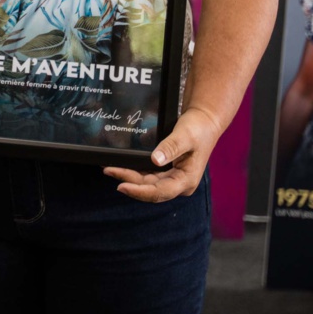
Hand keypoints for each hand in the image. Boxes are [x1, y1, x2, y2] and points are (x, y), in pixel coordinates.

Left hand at [102, 106, 221, 202]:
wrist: (204, 121)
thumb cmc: (198, 129)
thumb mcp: (185, 136)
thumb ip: (171, 147)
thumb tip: (155, 160)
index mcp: (187, 180)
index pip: (160, 192)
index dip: (140, 191)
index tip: (121, 186)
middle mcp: (179, 183)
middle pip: (150, 188)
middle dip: (129, 182)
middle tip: (108, 171)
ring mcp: (172, 177)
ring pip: (147, 182)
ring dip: (129, 177)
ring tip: (109, 168)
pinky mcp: (166, 170)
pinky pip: (148, 174)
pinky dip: (134, 170)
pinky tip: (121, 164)